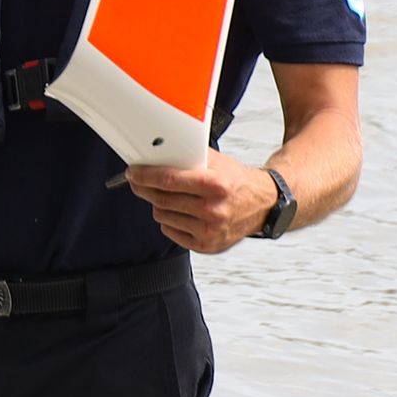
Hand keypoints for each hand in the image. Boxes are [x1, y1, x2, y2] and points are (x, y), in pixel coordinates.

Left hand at [130, 151, 277, 253]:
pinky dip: (169, 221)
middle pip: (161, 199)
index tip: (133, 172)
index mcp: (216, 186)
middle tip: (138, 181)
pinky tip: (180, 212)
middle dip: (144, 188)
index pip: (169, 180)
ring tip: (170, 196)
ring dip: (158, 204)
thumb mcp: (216, 162)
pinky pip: (170, 231)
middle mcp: (214, 210)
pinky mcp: (207, 246)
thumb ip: (188, 156)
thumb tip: (156, 150)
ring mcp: (210, 231)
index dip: (145, 176)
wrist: (263, 205)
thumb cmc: (236, 181)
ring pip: (162, 215)